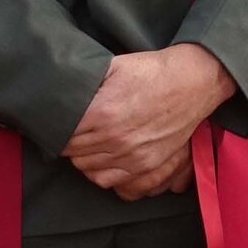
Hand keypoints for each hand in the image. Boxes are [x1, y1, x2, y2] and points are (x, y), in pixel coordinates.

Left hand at [62, 42, 231, 196]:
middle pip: (71, 153)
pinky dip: (100, 173)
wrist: (192, 82)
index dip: (56, 127)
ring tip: (85, 144)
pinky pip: (110, 181)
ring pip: (87, 169)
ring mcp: (131, 155)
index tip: (56, 122)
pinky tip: (100, 159)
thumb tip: (61, 91)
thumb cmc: (151, 71)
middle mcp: (114, 138)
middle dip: (67, 142)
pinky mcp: (147, 164)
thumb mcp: (113, 66)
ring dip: (81, 158)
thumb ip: (85, 83)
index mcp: (102, 113)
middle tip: (70, 131)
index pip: (62, 133)